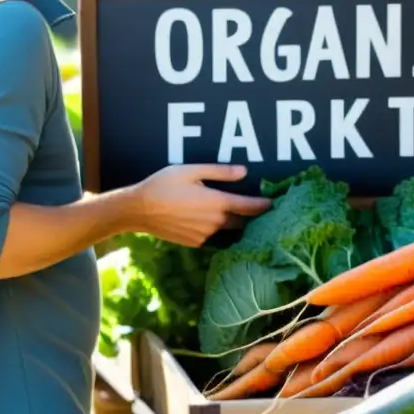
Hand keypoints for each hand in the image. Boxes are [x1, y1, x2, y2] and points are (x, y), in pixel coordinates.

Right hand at [115, 164, 270, 246]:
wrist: (138, 211)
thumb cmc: (163, 185)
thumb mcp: (191, 171)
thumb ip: (220, 172)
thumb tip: (244, 171)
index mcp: (217, 203)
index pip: (250, 206)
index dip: (265, 205)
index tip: (276, 203)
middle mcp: (215, 222)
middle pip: (243, 222)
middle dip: (253, 217)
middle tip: (261, 210)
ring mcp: (205, 235)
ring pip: (229, 230)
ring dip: (236, 224)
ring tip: (241, 216)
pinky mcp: (196, 243)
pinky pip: (214, 236)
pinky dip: (219, 229)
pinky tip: (214, 221)